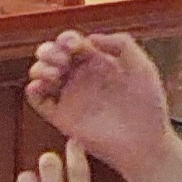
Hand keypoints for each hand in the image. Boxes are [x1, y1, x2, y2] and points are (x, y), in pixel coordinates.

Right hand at [25, 30, 181, 181]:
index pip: (72, 43)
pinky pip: (39, 101)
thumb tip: (91, 37)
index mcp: (96, 63)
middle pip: (51, 55)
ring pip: (41, 75)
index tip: (73, 45)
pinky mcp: (62, 117)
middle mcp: (79, 78)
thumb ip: (122, 44)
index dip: (67, 38)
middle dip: (49, 50)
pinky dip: (33, 92)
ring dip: (40, 68)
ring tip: (54, 74)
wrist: (146, 144)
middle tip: (62, 60)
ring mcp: (70, 97)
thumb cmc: (149, 107)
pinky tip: (39, 87)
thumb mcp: (143, 68)